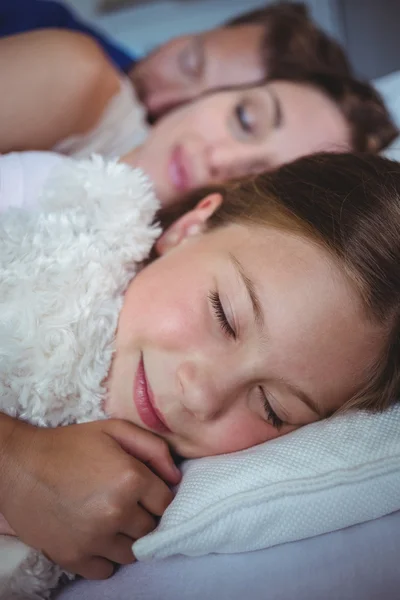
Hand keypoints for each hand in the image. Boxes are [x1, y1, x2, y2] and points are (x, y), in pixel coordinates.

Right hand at [0, 418, 179, 578]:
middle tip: (125, 504)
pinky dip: (105, 558)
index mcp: (131, 479)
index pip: (166, 502)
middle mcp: (117, 512)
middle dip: (143, 517)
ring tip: (110, 520)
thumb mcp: (114, 430)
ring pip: (132, 553)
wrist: (20, 466)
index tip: (143, 491)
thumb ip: (153, 448)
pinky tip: (96, 537)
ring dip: (127, 539)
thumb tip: (175, 477)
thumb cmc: (69, 445)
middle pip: (151, 529)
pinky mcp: (74, 557)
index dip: (155, 496)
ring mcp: (95, 538)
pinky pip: (106, 570)